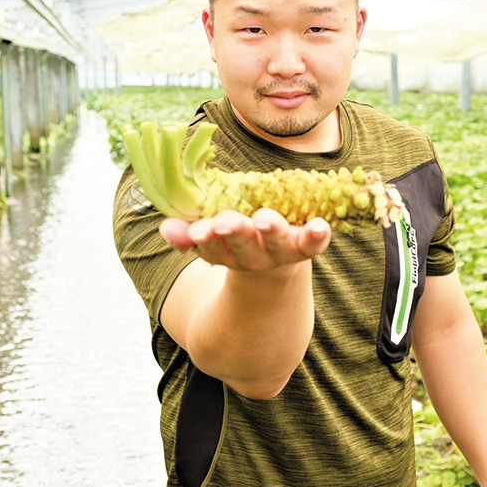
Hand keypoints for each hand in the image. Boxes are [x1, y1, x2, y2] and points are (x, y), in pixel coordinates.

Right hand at [159, 208, 330, 272]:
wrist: (274, 267)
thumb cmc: (236, 241)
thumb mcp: (209, 240)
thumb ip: (188, 235)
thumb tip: (166, 227)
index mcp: (224, 251)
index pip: (210, 245)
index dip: (202, 237)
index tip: (198, 230)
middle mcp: (250, 255)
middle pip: (241, 244)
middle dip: (232, 231)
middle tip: (224, 222)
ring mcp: (278, 252)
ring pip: (275, 242)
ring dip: (270, 230)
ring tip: (265, 219)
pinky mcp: (303, 247)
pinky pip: (312, 245)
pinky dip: (317, 236)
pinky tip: (320, 225)